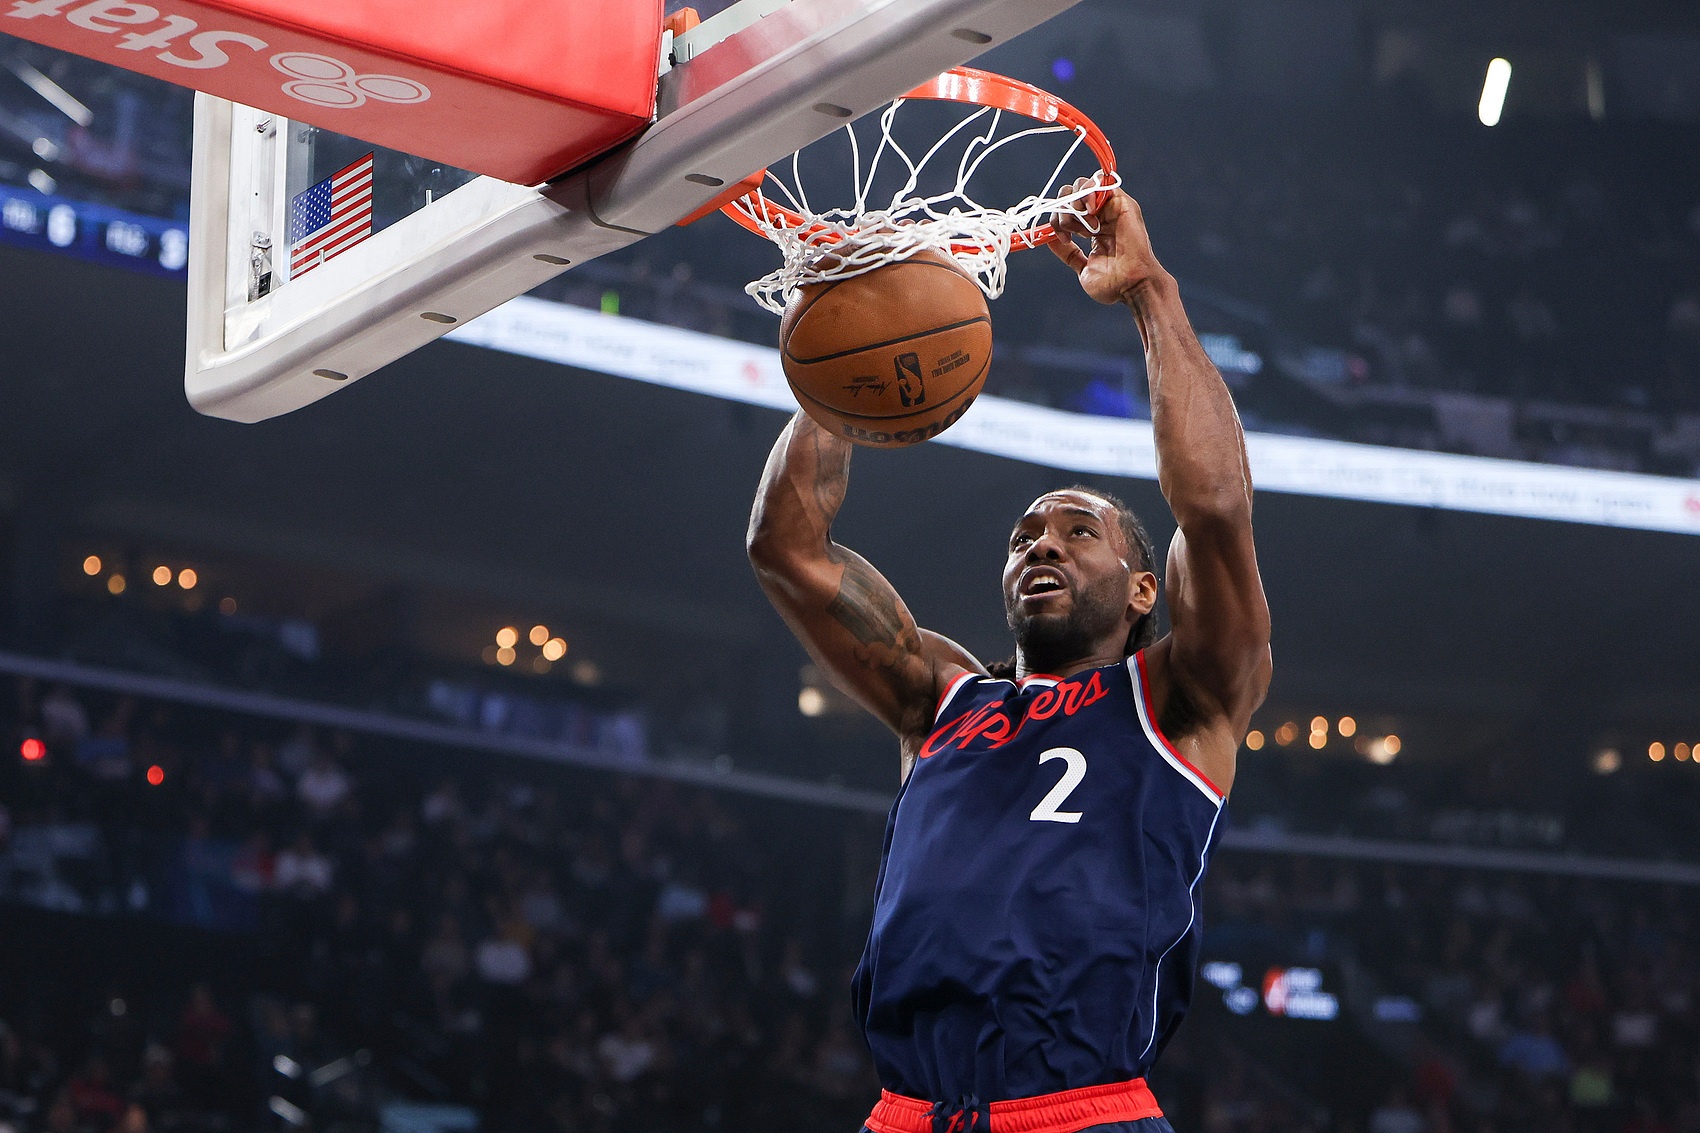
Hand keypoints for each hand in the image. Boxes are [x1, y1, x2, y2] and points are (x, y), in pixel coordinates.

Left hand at [1048, 176, 1169, 305]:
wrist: (1132, 285)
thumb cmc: (1113, 283)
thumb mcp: (1082, 267)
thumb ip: (1068, 252)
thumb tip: (1049, 239)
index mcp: (1092, 229)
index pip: (1066, 209)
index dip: (1058, 218)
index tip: (1063, 237)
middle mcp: (1101, 216)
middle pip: (1071, 193)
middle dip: (1062, 209)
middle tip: (1070, 230)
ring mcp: (1111, 208)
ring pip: (1083, 185)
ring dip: (1075, 202)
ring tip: (1085, 226)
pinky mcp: (1122, 202)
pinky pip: (1101, 181)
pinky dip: (1089, 192)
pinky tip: (1090, 211)